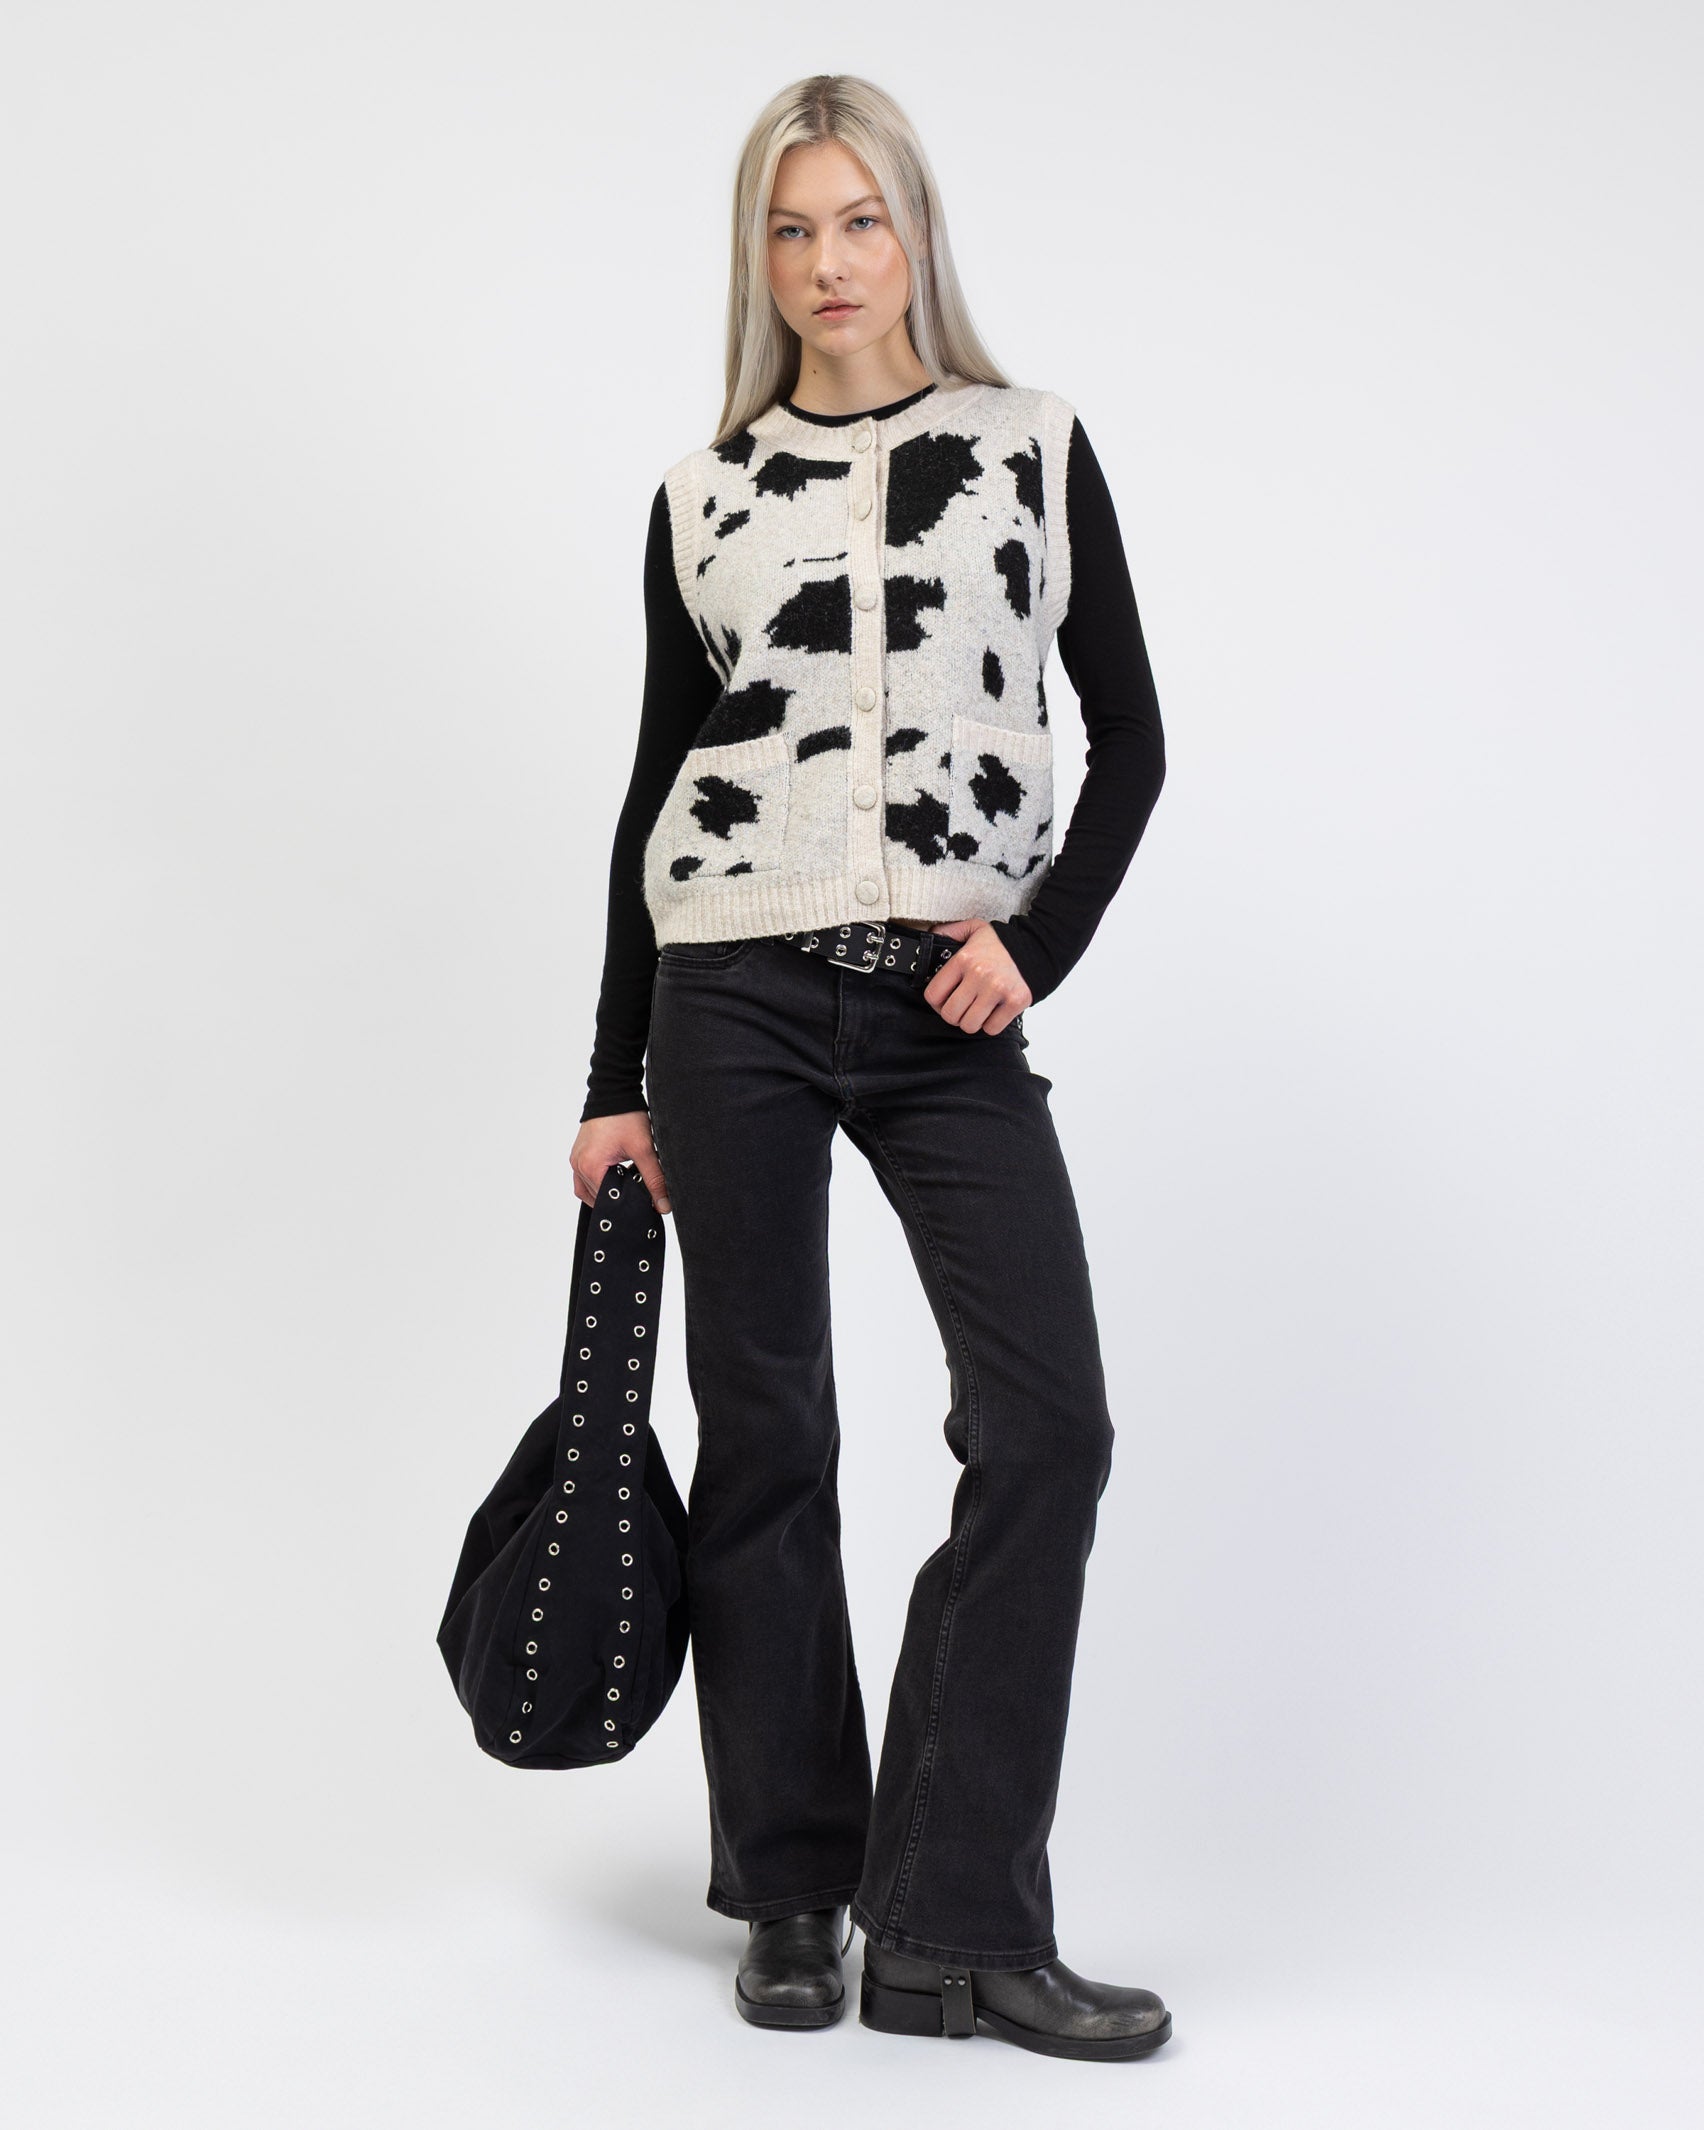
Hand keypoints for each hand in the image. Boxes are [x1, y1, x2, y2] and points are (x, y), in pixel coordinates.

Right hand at [570, 1110, 670, 1214]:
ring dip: (607, 1192)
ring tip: (626, 1182)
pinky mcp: (579, 1153)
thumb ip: (654, 1179)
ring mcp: (576, 1159)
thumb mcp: (644, 1149)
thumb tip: (663, 1205)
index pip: (607, 1201)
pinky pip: (584, 1178)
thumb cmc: (625, 1116)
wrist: (614, 1091)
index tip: (642, 1202)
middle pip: (597, 1197)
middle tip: (637, 1191)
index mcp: (590, 1166)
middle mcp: (578, 1165)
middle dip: (617, 1198)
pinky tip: (615, 1176)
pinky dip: (599, 1182)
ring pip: (588, 1191)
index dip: (626, 1204)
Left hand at [922, 919, 1032, 1035]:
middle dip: (953, 1015)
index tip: (943, 1001)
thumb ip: (948, 932)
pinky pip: (992, 1028)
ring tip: (978, 1010)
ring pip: (970, 1025)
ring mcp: (998, 989)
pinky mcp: (1015, 1001)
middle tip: (962, 1008)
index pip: (933, 994)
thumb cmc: (1001, 943)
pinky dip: (991, 1025)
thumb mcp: (973, 929)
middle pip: (950, 1015)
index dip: (936, 1003)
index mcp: (964, 959)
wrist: (1037, 947)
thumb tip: (929, 937)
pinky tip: (994, 1012)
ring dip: (972, 1021)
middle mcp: (979, 974)